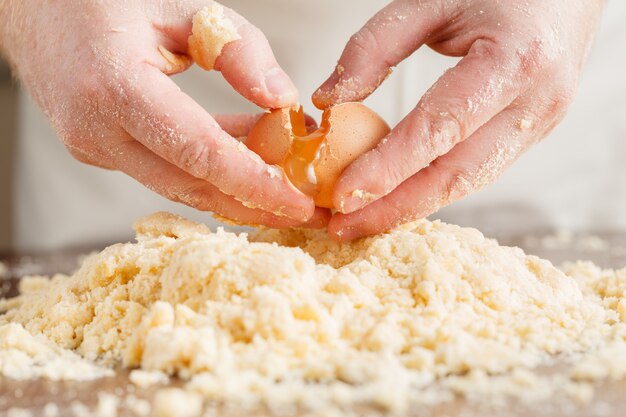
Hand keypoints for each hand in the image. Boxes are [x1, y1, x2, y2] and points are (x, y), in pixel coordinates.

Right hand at [0, 0, 328, 228]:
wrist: (36, 8)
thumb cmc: (104, 0)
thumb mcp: (180, 6)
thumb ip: (237, 49)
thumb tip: (282, 100)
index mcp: (113, 87)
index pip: (198, 153)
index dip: (254, 183)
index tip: (298, 202)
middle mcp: (96, 130)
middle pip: (189, 186)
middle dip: (253, 206)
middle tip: (305, 214)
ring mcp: (94, 147)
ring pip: (178, 185)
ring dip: (234, 194)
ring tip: (285, 196)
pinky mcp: (101, 152)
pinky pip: (164, 170)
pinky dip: (208, 173)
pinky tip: (248, 164)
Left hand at [313, 0, 603, 240]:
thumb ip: (376, 46)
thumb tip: (329, 100)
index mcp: (514, 62)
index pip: (438, 131)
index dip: (387, 170)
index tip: (341, 196)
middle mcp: (536, 104)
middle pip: (457, 176)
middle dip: (395, 209)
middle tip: (344, 229)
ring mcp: (540, 123)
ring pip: (469, 182)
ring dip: (412, 206)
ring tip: (362, 221)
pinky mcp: (532, 131)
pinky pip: (478, 169)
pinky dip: (435, 188)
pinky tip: (399, 196)